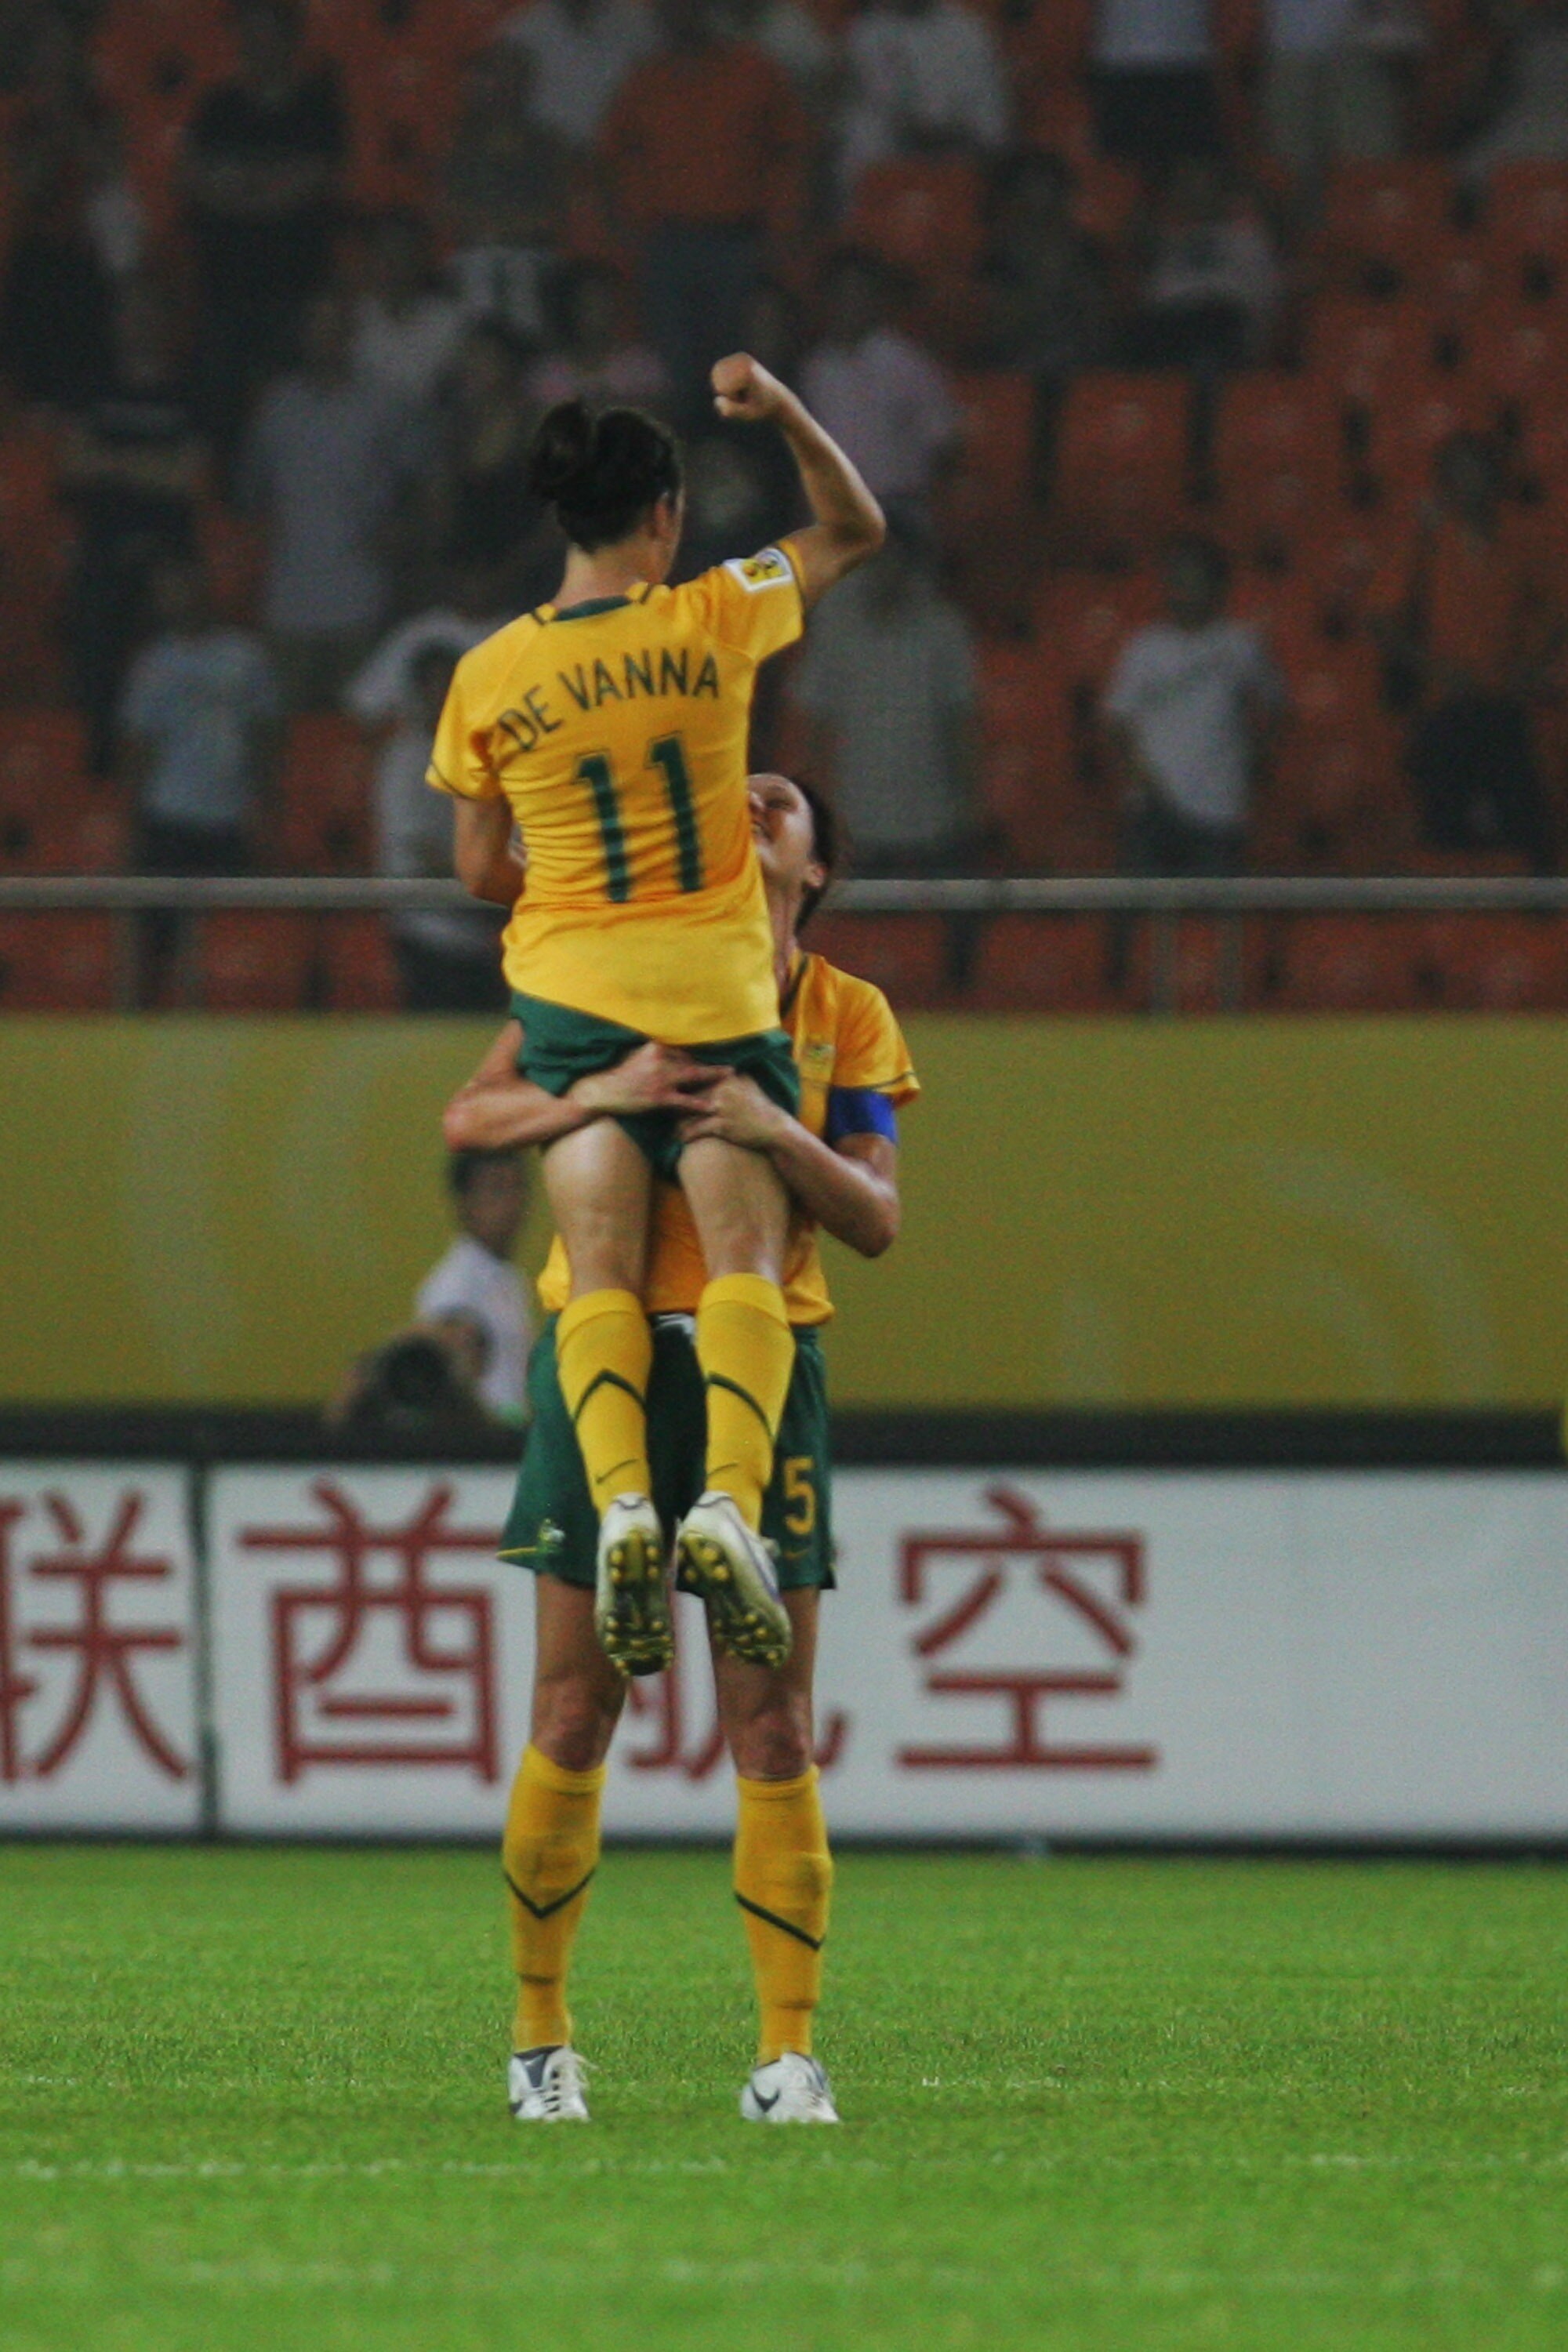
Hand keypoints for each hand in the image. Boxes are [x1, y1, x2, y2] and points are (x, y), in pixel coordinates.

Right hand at [571, 1042, 723, 1120]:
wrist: (602, 1091)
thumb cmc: (618, 1075)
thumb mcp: (636, 1056)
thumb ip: (652, 1053)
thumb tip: (665, 1050)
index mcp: (655, 1047)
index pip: (682, 1053)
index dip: (696, 1060)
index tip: (709, 1062)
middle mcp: (660, 1060)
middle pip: (691, 1062)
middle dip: (711, 1065)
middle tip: (731, 1067)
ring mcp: (660, 1079)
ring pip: (692, 1077)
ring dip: (712, 1077)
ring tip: (729, 1078)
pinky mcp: (658, 1096)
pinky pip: (683, 1100)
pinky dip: (698, 1103)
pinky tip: (711, 1106)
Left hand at [678, 1072, 786, 1149]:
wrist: (773, 1127)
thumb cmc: (759, 1105)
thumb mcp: (747, 1083)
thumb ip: (729, 1075)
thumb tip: (714, 1066)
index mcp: (725, 1076)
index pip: (695, 1076)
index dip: (680, 1082)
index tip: (668, 1087)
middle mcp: (722, 1089)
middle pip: (688, 1094)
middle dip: (674, 1104)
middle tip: (664, 1109)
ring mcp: (721, 1107)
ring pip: (688, 1113)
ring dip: (677, 1123)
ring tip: (672, 1128)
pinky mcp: (722, 1125)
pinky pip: (695, 1130)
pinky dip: (686, 1135)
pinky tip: (681, 1139)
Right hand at [711, 352, 789, 424]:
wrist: (776, 399)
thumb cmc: (762, 408)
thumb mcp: (748, 414)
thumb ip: (732, 411)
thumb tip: (718, 401)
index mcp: (747, 371)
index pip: (721, 388)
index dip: (731, 398)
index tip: (748, 398)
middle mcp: (743, 359)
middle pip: (717, 380)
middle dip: (727, 392)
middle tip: (745, 395)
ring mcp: (740, 357)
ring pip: (715, 376)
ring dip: (726, 388)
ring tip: (744, 390)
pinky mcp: (738, 358)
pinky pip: (718, 372)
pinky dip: (725, 381)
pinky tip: (741, 384)